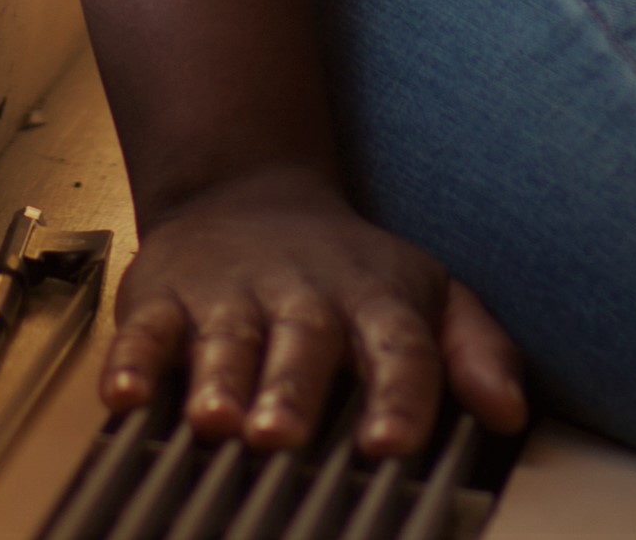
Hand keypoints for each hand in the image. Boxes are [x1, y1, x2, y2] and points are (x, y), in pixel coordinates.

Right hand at [100, 164, 525, 460]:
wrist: (245, 191)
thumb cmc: (349, 271)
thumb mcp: (429, 295)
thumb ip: (477, 350)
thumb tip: (510, 411)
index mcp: (376, 300)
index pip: (399, 348)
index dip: (398, 396)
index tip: (392, 444)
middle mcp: (303, 297)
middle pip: (304, 345)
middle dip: (292, 391)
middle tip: (282, 436)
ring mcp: (232, 296)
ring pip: (226, 339)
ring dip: (219, 381)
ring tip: (216, 422)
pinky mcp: (167, 298)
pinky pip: (147, 330)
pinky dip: (133, 362)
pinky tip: (125, 396)